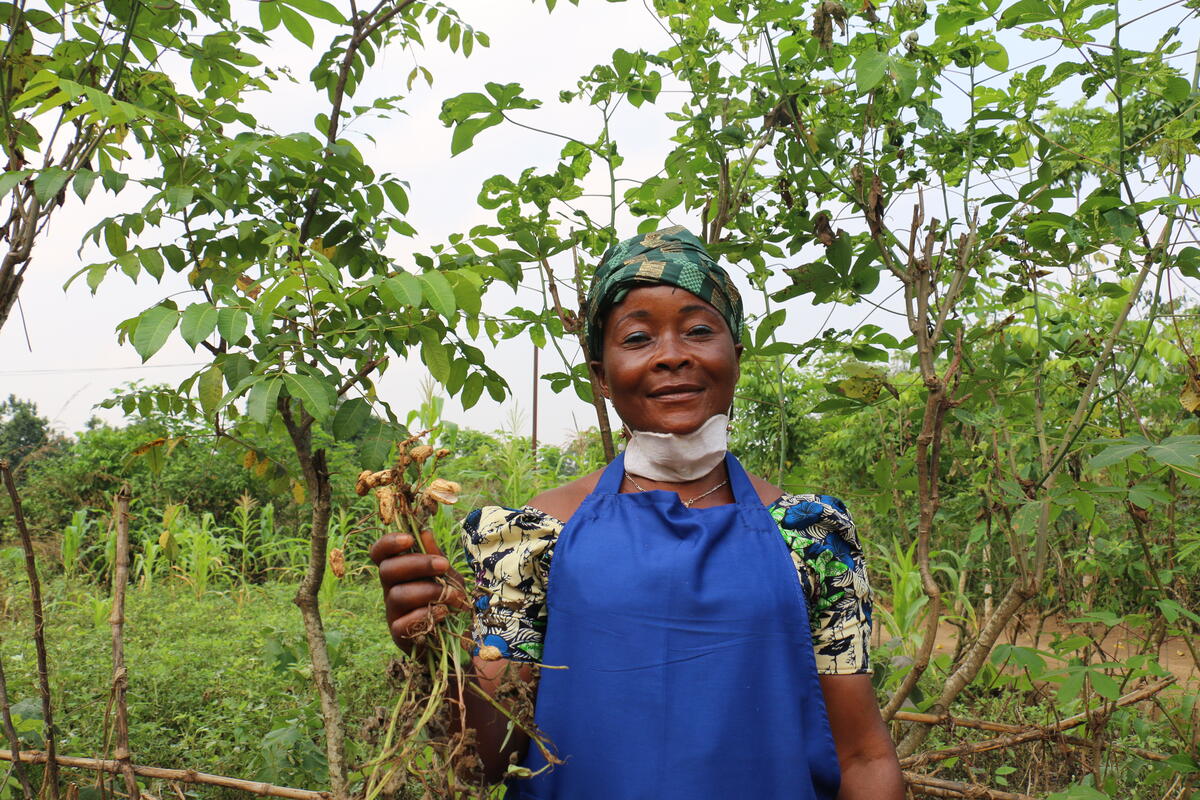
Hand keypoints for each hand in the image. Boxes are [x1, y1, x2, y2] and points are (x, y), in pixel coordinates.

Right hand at [368, 529, 468, 650]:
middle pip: (387, 570)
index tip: (409, 539)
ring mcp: (392, 613)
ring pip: (398, 595)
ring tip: (453, 596)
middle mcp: (390, 590)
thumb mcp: (448, 576)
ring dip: (429, 591)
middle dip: (417, 564)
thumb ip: (436, 557)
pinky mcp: (399, 635)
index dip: (388, 543)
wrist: (456, 638)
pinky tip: (442, 613)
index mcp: (399, 571)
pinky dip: (425, 615)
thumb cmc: (448, 601)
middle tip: (443, 565)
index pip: (379, 553)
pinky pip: (402, 624)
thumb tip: (425, 533)